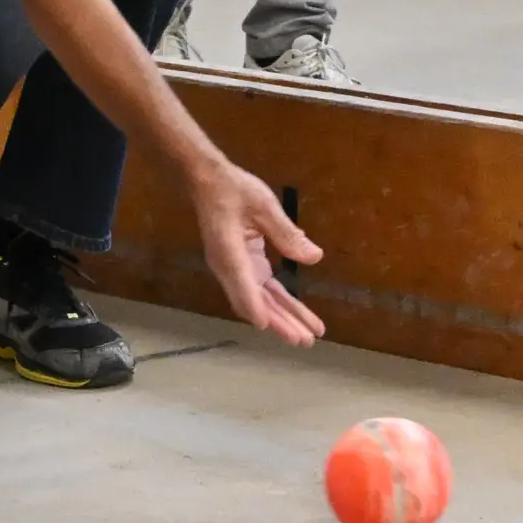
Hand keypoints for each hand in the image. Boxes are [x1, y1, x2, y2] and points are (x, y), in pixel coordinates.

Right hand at [189, 158, 324, 343]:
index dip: (255, 307)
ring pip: (260, 300)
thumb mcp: (264, 205)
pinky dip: (278, 302)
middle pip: (254, 302)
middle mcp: (228, 267)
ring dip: (283, 317)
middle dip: (280, 322)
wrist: (208, 182)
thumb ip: (287, 233)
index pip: (242, 285)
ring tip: (308, 335)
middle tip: (305, 341)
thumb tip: (314, 257)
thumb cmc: (234, 189)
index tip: (268, 327)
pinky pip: (261, 288)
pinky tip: (296, 312)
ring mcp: (233, 268)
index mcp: (228, 252)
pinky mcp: (241, 265)